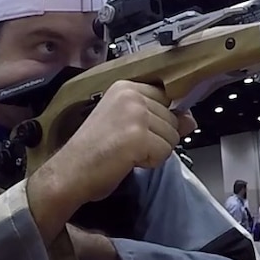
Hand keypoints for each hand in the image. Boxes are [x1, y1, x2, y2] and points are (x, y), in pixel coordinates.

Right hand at [55, 81, 192, 203]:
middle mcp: (131, 94)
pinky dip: (150, 162)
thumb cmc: (93, 150)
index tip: (140, 131)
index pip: (167, 98)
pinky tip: (127, 160)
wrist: (69, 172)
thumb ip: (159, 118)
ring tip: (126, 152)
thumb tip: (191, 120)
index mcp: (126, 86)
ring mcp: (135, 113)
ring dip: (155, 151)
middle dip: (157, 137)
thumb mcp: (128, 126)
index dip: (159, 119)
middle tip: (127, 145)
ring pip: (172, 136)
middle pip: (173, 118)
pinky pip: (165, 152)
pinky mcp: (138, 135)